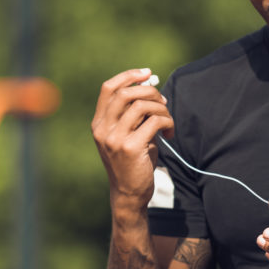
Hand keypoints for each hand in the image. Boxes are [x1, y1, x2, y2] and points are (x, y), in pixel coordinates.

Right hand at [91, 68, 173, 211]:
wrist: (129, 194)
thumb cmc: (132, 162)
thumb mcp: (127, 135)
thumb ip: (133, 114)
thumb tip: (151, 87)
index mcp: (99, 124)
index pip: (108, 89)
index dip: (128, 76)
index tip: (147, 74)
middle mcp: (102, 129)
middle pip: (125, 93)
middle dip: (149, 91)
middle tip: (163, 101)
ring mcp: (114, 139)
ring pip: (142, 106)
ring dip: (161, 108)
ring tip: (167, 120)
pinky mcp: (130, 148)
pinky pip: (154, 122)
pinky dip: (167, 122)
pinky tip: (169, 132)